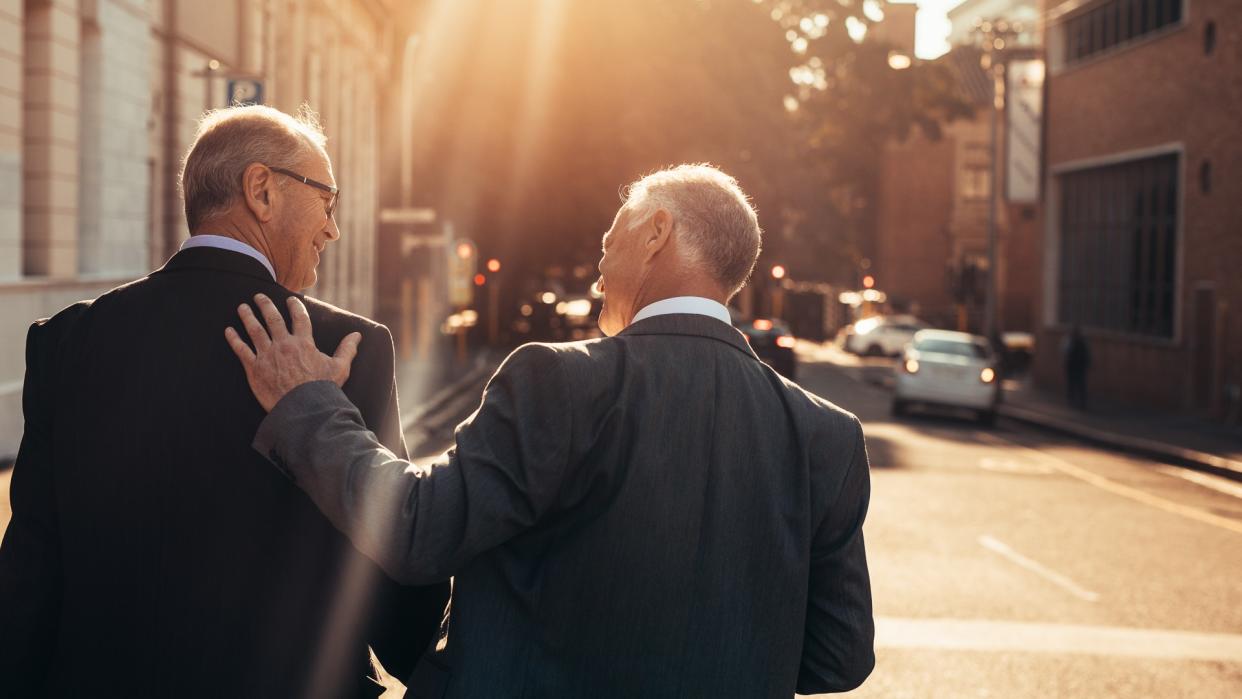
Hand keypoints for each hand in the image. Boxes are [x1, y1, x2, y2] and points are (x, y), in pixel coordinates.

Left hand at [224, 293, 360, 411]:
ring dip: (247, 317)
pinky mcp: (254, 368)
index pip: (299, 318)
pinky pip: (241, 350)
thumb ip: (347, 349)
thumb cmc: (322, 389)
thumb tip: (357, 335)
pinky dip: (234, 339)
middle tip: (259, 296)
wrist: (302, 408)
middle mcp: (284, 345)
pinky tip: (228, 331)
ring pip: (254, 330)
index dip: (295, 307)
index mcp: (303, 343)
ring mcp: (267, 356)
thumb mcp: (340, 368)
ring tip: (242, 307)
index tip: (290, 299)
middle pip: (272, 319)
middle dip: (265, 305)